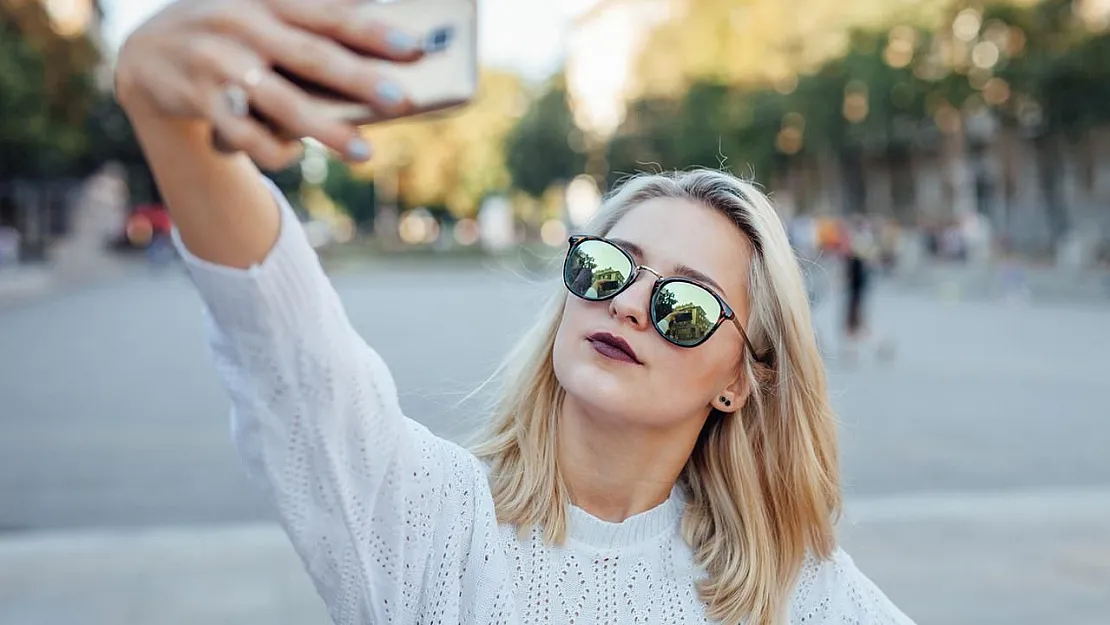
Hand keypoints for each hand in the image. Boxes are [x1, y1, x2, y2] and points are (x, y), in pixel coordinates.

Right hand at [114, 0, 423, 169]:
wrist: (147, 50)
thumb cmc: (234, 34)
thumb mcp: (264, 12)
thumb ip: (311, 28)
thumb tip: (378, 56)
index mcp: (268, 0)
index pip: (329, 15)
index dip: (373, 30)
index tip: (414, 48)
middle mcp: (243, 26)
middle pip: (311, 57)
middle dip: (358, 80)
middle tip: (401, 101)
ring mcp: (219, 63)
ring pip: (281, 103)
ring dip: (326, 130)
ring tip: (364, 152)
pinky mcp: (199, 100)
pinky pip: (245, 135)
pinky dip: (273, 150)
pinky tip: (293, 156)